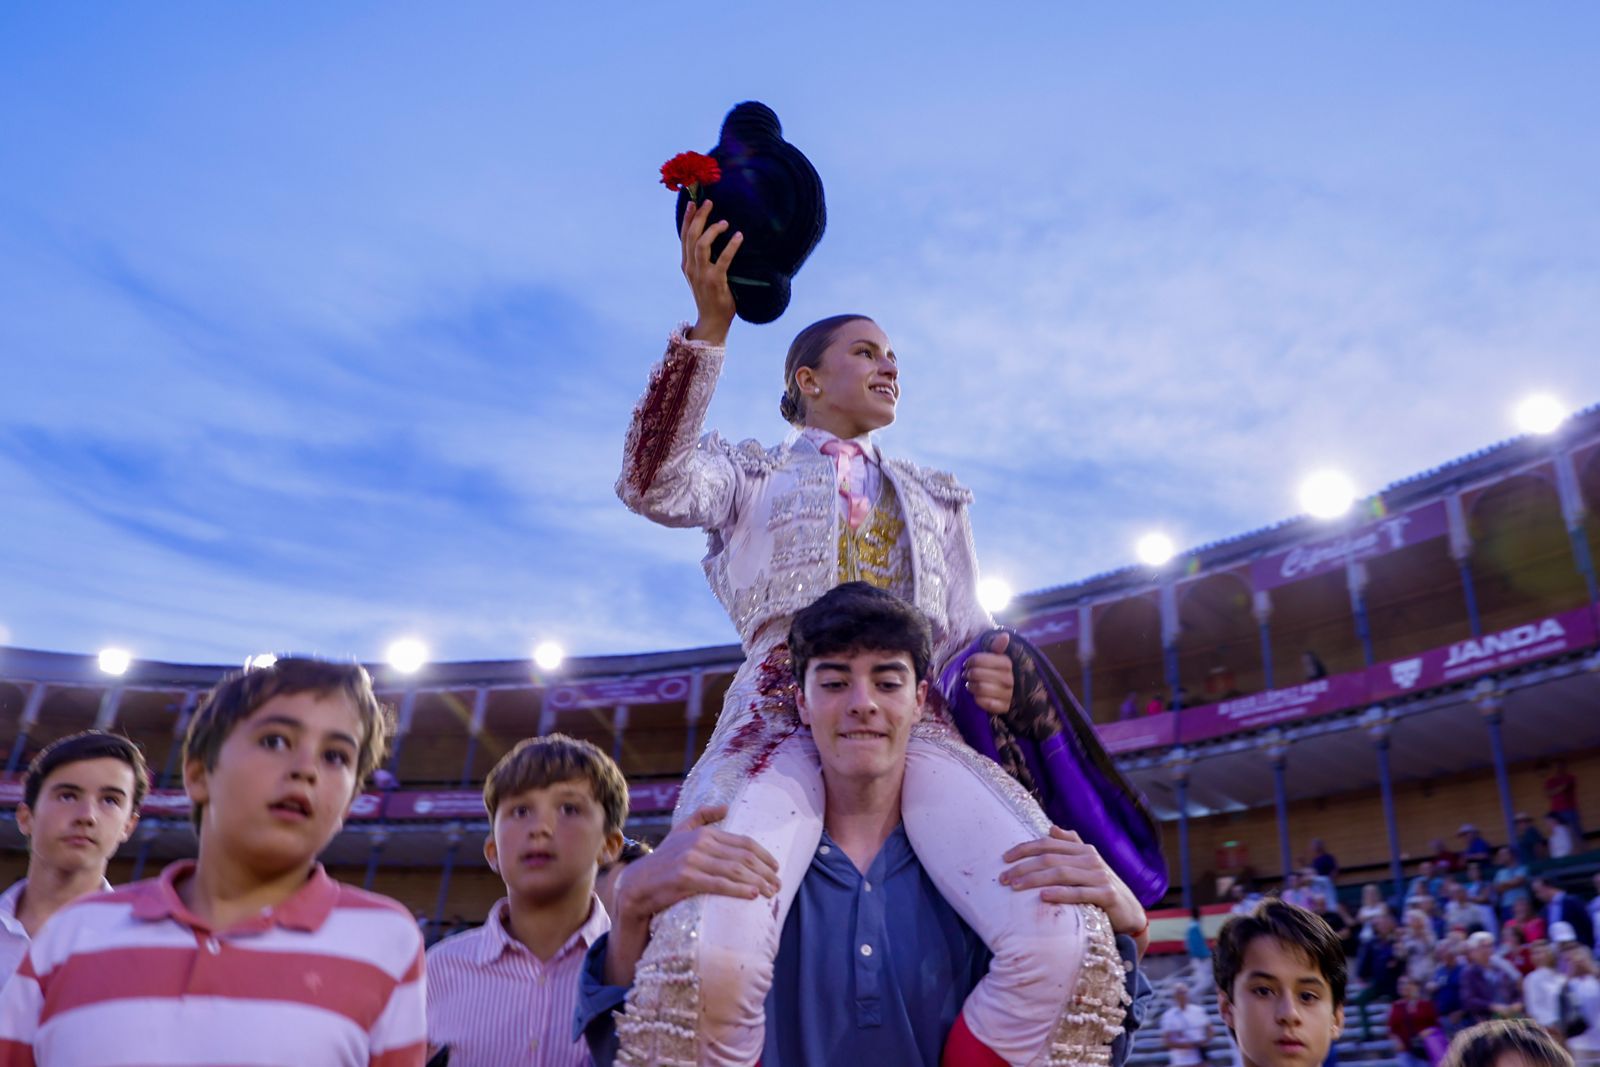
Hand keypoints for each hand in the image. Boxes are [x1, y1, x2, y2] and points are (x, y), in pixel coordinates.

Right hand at [605, 805, 778, 986]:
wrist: (637, 884)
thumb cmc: (663, 861)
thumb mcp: (680, 832)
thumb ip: (702, 816)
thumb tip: (725, 806)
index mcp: (703, 833)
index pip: (743, 842)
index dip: (764, 856)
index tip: (776, 868)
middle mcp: (699, 843)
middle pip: (743, 857)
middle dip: (765, 872)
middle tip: (778, 886)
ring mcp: (691, 860)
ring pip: (734, 870)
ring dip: (757, 882)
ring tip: (769, 893)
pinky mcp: (685, 879)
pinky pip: (718, 884)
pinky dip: (738, 889)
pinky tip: (752, 895)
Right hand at [679, 199, 742, 345]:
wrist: (712, 320)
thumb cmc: (710, 296)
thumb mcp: (700, 276)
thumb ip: (701, 259)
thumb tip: (709, 238)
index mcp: (686, 265)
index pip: (684, 237)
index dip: (687, 218)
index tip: (692, 202)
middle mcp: (691, 268)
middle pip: (691, 236)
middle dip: (699, 217)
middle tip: (709, 203)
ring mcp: (702, 275)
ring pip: (701, 245)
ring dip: (712, 230)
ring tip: (724, 222)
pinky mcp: (715, 281)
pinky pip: (723, 260)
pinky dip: (731, 246)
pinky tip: (739, 236)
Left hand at [963, 631, 1012, 715]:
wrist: (1008, 694)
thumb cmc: (996, 671)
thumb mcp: (996, 657)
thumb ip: (996, 646)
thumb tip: (1005, 635)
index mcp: (1007, 663)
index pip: (978, 660)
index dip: (969, 662)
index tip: (967, 664)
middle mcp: (1009, 679)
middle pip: (976, 674)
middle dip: (968, 675)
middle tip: (967, 676)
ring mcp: (1008, 694)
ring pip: (979, 688)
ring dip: (970, 687)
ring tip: (970, 685)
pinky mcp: (1004, 708)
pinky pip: (986, 704)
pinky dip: (978, 700)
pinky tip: (976, 696)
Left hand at [999, 826, 1145, 941]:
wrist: (1131, 913)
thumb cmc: (1102, 887)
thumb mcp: (1087, 865)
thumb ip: (1071, 845)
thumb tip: (1052, 827)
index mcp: (1083, 849)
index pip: (1048, 844)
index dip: (1024, 849)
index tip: (1004, 858)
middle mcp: (1091, 859)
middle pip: (1050, 859)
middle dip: (1023, 867)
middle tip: (1003, 878)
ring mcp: (1100, 876)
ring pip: (1061, 874)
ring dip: (1034, 879)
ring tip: (1015, 886)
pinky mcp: (1107, 895)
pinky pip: (1079, 893)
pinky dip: (1060, 894)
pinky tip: (1043, 897)